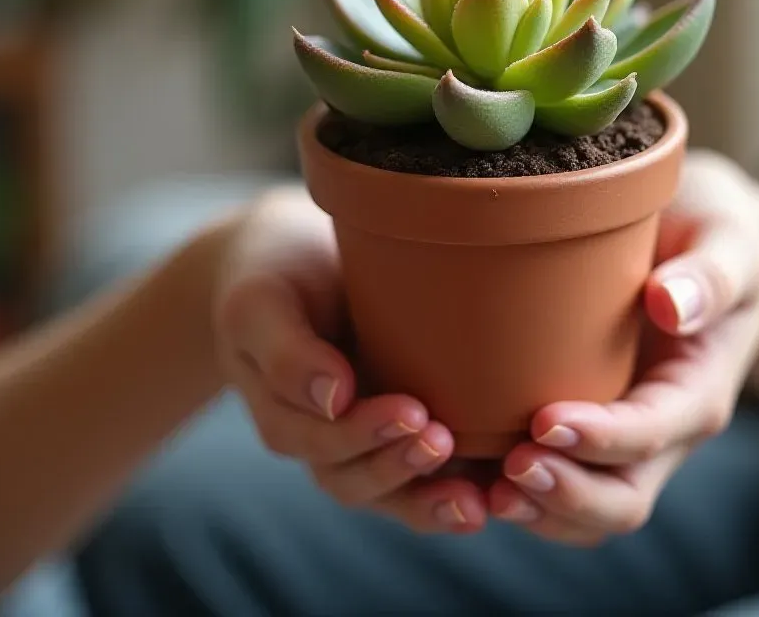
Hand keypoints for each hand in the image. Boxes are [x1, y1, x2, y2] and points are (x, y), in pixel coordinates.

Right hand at [213, 186, 485, 531]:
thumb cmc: (276, 277)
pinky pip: (425, 478)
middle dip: (400, 467)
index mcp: (285, 417)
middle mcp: (325, 440)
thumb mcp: (262, 306)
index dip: (364, 437)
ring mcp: (365, 438)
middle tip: (441, 438)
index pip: (320, 446)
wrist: (295, 259)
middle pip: (355, 480)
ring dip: (431, 498)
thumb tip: (333, 399)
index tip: (410, 410)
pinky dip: (456, 492)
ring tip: (477, 494)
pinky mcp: (401, 429)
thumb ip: (288, 352)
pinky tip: (496, 493)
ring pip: (392, 493)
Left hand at [487, 151, 758, 544]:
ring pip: (580, 511)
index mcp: (697, 392)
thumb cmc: (711, 236)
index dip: (601, 439)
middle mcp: (659, 432)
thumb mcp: (726, 244)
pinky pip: (549, 481)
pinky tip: (459, 475)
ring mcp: (618, 438)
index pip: (652, 434)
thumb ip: (708, 277)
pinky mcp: (581, 426)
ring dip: (533, 508)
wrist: (696, 243)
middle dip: (565, 495)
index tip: (546, 419)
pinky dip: (506, 491)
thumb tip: (670, 306)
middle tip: (508, 466)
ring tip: (474, 489)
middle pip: (619, 499)